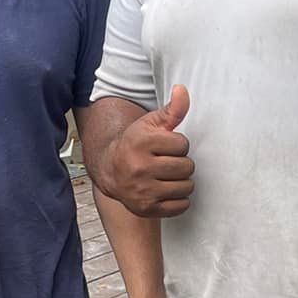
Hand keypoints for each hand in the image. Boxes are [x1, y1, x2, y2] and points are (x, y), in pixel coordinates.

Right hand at [101, 86, 193, 217]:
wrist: (111, 171)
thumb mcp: (150, 123)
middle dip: (181, 163)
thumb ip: (172, 109)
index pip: (183, 144)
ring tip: (168, 176)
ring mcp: (143, 190)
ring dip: (182, 181)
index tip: (166, 146)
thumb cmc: (135, 144)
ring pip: (187, 186)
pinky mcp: (147, 208)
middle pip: (187, 166)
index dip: (178, 144)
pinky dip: (179, 199)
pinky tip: (167, 190)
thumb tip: (183, 90)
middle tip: (167, 162)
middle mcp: (139, 167)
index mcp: (141, 142)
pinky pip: (181, 205)